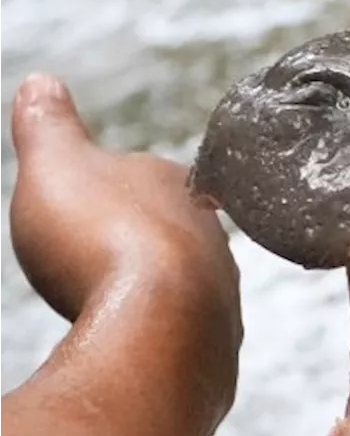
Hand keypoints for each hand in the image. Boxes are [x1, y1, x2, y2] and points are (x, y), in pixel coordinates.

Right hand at [8, 73, 242, 415]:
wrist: (159, 325)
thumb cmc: (102, 238)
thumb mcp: (57, 165)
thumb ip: (49, 126)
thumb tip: (41, 81)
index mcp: (180, 188)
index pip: (152, 178)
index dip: (118, 188)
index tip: (98, 198)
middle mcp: (215, 241)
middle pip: (176, 237)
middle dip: (143, 245)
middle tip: (105, 256)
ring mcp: (223, 298)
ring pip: (188, 290)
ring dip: (155, 297)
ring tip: (116, 308)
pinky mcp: (216, 354)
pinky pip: (185, 344)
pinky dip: (160, 342)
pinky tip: (138, 351)